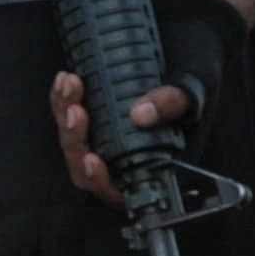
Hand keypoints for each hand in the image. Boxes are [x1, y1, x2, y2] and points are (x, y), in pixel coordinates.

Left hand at [49, 71, 191, 206]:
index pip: (115, 189)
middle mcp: (119, 162)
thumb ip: (172, 104)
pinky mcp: (87, 123)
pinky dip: (61, 100)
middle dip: (75, 138)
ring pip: (71, 140)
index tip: (93, 160)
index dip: (99, 180)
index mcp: (146, 169)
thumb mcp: (193, 94)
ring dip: (64, 114)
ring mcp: (100, 143)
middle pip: (82, 165)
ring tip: (70, 86)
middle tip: (76, 110)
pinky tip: (64, 80)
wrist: (181, 66)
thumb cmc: (192, 91)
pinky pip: (65, 118)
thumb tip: (142, 114)